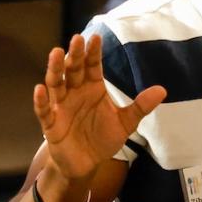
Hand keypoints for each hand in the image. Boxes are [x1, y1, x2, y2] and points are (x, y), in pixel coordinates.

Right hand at [33, 34, 165, 181]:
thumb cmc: (103, 138)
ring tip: (56, 53)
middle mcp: (75, 92)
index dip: (94, 52)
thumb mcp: (125, 123)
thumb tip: (162, 90)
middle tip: (77, 39)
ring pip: (56, 84)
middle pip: (74, 70)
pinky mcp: (51, 124)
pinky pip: (44, 110)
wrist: (87, 164)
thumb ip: (140, 106)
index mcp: (93, 88)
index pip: (93, 66)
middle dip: (75, 55)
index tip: (96, 38)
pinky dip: (40, 100)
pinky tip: (40, 89)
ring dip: (55, 69)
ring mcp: (61, 107)